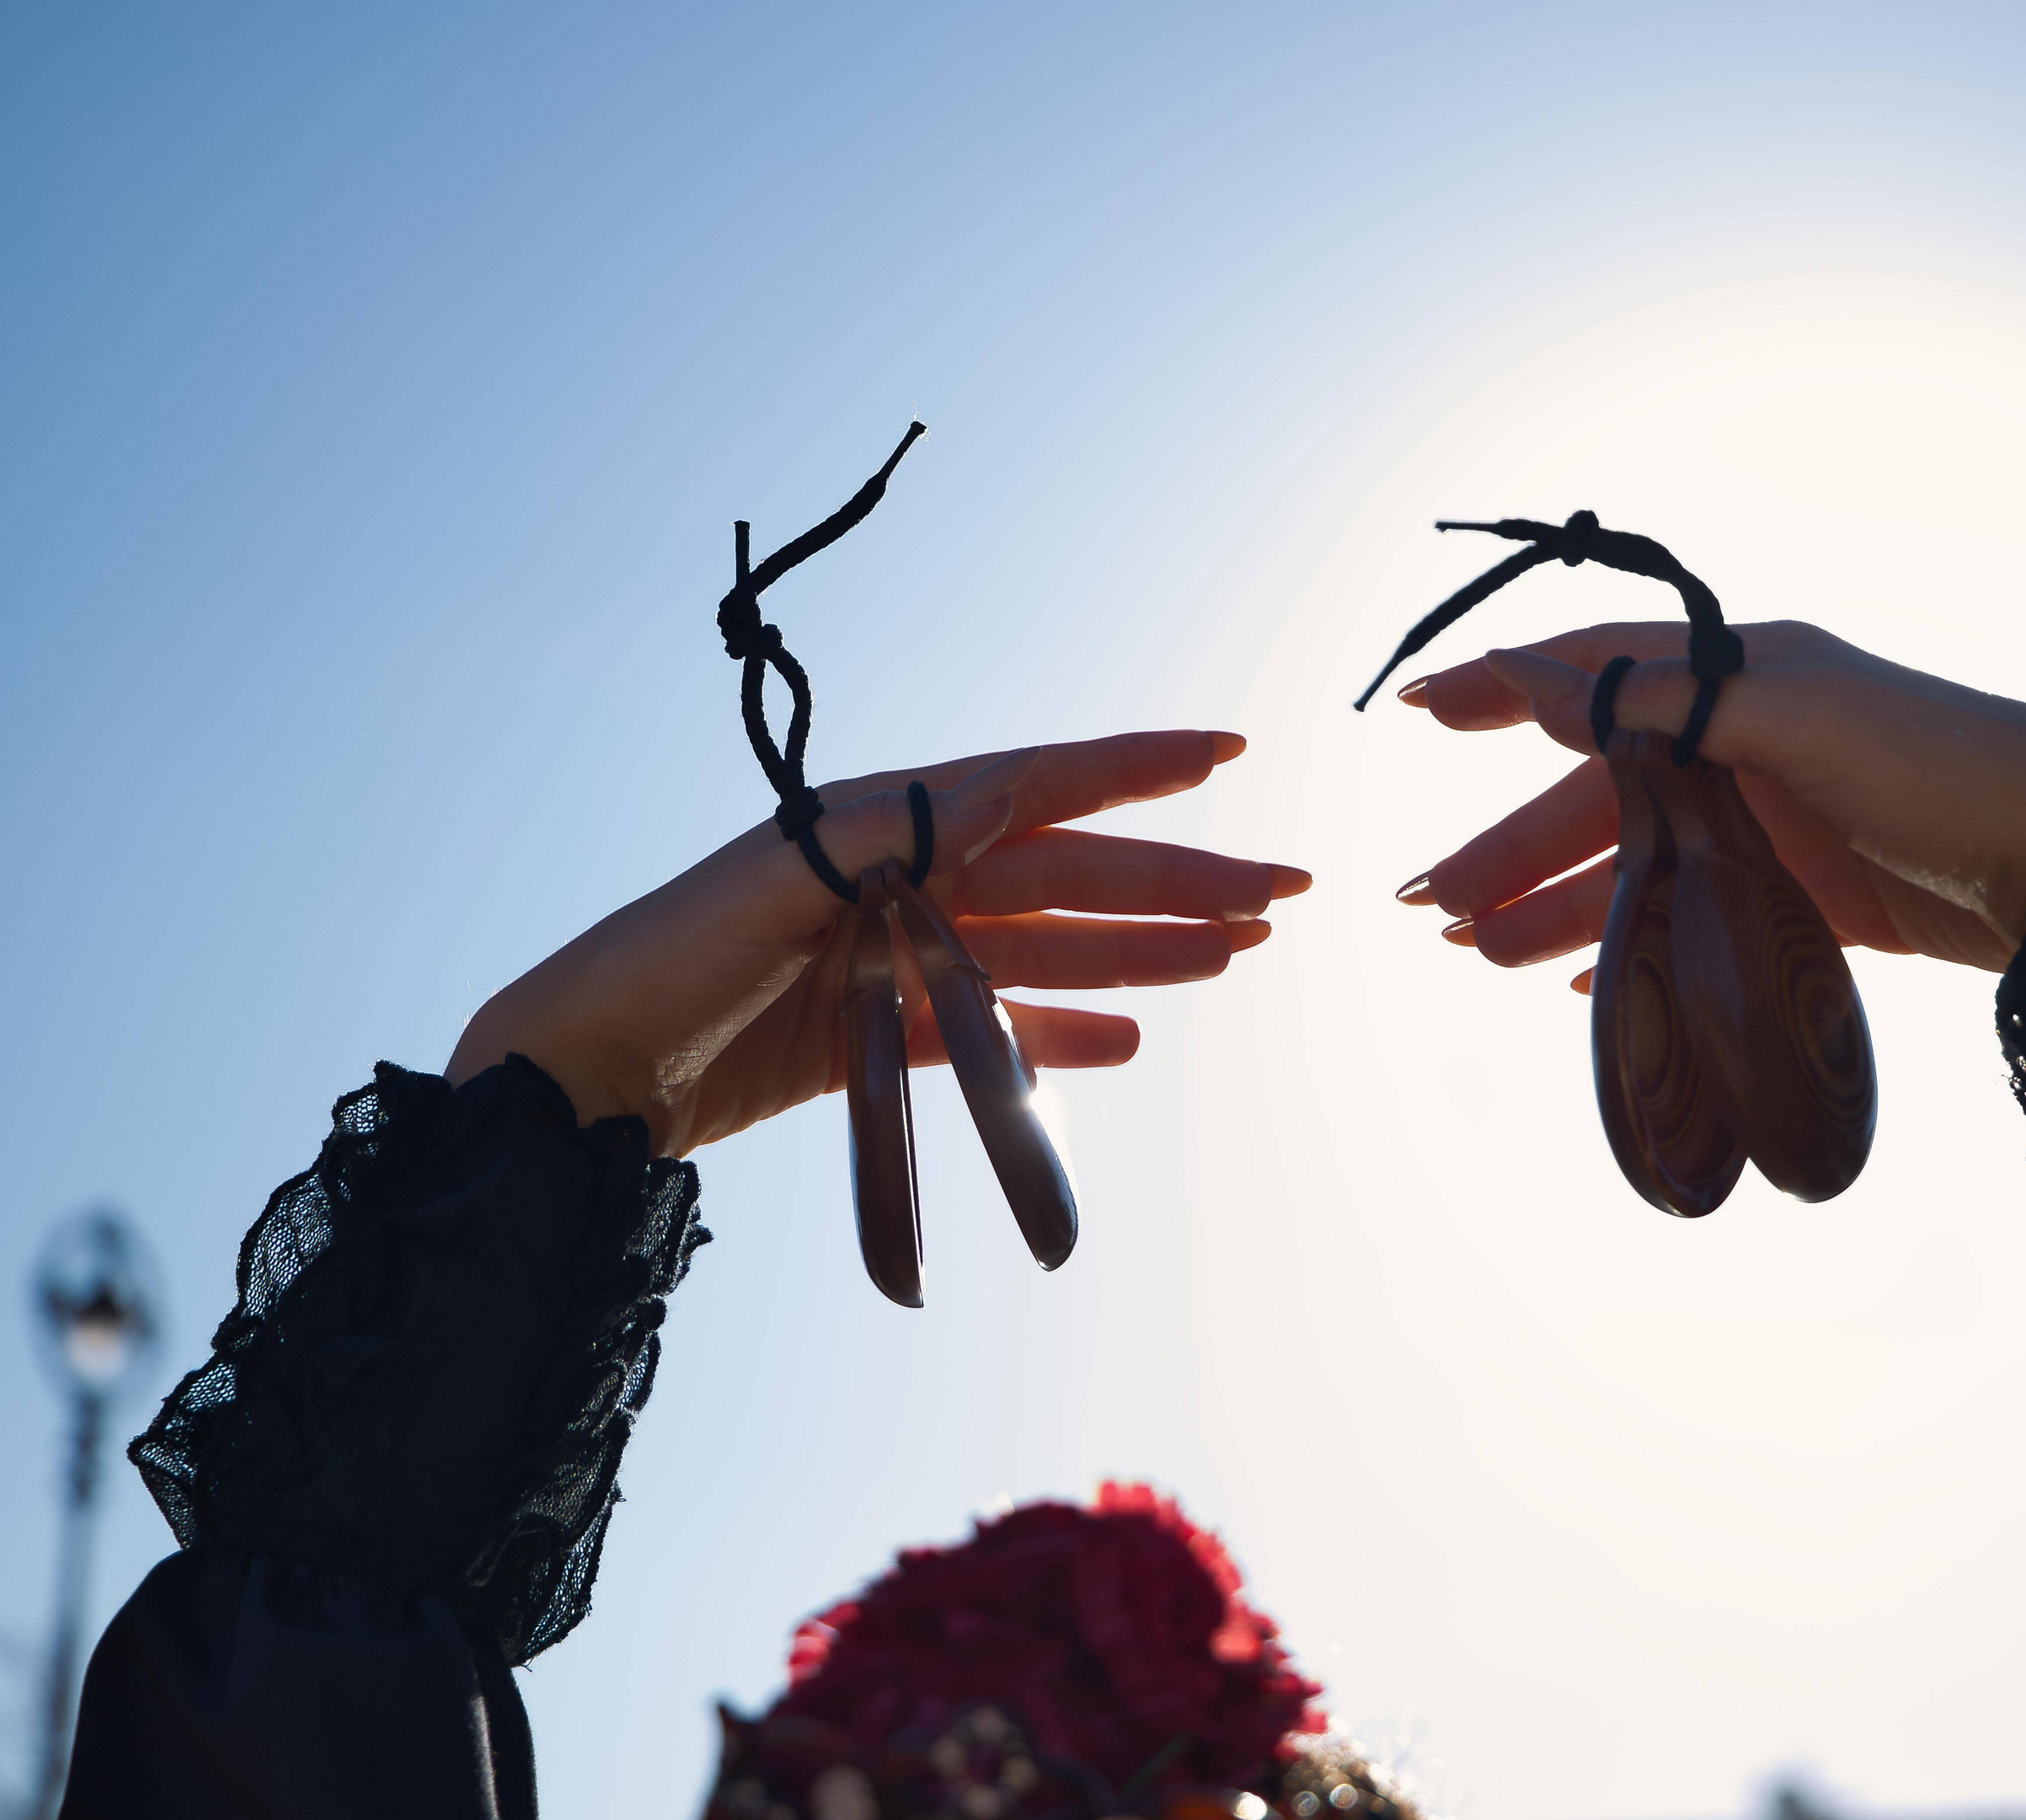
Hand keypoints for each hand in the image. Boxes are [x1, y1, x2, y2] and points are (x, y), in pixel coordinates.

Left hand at [447, 731, 1305, 1154]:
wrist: (576, 1078)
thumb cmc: (659, 964)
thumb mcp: (770, 880)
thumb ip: (887, 835)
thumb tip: (998, 791)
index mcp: (884, 824)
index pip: (1038, 784)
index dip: (1137, 768)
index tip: (1230, 750)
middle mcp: (905, 882)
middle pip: (1070, 876)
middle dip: (1179, 881)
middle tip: (1284, 894)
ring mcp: (895, 963)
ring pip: (1050, 950)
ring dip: (1145, 951)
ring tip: (1238, 955)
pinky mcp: (876, 1042)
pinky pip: (993, 1035)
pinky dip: (1062, 1035)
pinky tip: (1133, 1037)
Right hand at [1395, 622, 2025, 975]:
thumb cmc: (1938, 764)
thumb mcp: (1794, 714)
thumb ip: (1664, 703)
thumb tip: (1535, 672)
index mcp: (1743, 677)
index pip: (1598, 673)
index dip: (1506, 689)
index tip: (1419, 709)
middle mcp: (1749, 743)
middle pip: (1602, 793)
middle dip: (1511, 844)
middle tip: (1429, 904)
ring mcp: (1778, 824)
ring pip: (1640, 866)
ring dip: (1558, 907)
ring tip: (1478, 953)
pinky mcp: (1810, 902)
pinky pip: (1696, 920)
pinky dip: (1639, 947)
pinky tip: (1585, 982)